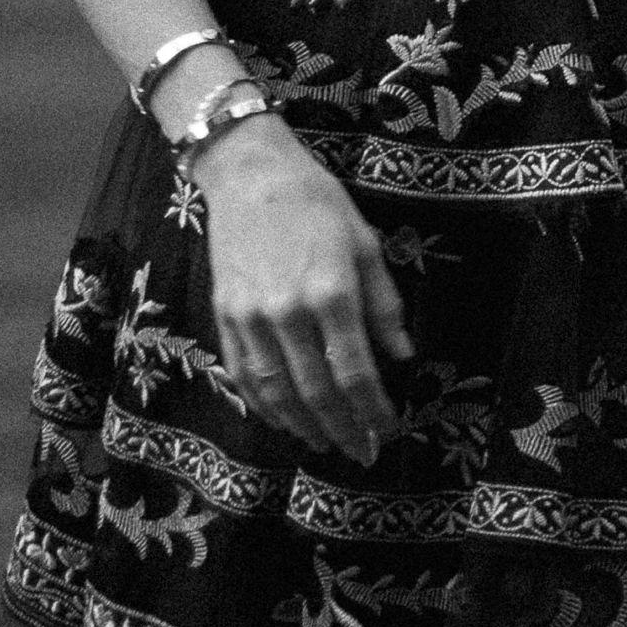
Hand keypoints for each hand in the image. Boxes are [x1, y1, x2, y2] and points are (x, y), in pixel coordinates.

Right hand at [193, 114, 409, 462]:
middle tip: (361, 453)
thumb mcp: (365, 244)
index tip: (388, 431)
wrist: (250, 173)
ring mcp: (250, 317)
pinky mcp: (224, 315)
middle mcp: (288, 312)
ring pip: (277, 391)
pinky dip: (262, 404)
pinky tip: (281, 419)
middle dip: (343, 429)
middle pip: (317, 391)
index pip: (356, 372)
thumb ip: (383, 305)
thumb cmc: (318, 203)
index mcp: (332, 293)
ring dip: (302, 425)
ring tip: (324, 443)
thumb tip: (402, 357)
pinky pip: (242, 373)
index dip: (373, 410)